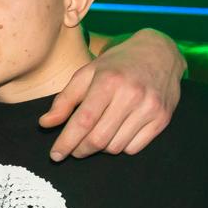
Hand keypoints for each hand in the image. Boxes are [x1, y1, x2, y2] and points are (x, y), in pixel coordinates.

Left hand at [40, 31, 181, 157]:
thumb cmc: (116, 65)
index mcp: (109, 82)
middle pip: (98, 139)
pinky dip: (120, 147)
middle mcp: (132, 95)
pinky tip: (116, 133)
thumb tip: (45, 124)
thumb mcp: (86, 74)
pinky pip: (134, 148)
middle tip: (73, 149)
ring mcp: (150, 108)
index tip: (55, 155)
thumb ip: (64, 100)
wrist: (159, 53)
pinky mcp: (162, 118)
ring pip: (115, 147)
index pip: (83, 121)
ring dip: (100, 148)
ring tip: (96, 135)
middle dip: (80, 150)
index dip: (66, 142)